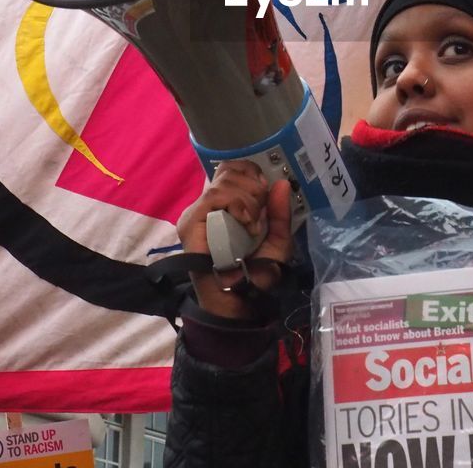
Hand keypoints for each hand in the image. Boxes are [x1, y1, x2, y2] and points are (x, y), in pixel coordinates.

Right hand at [175, 161, 294, 319]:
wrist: (238, 303)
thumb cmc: (256, 275)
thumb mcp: (277, 241)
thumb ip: (280, 213)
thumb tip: (282, 183)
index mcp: (227, 205)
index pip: (232, 169)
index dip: (252, 173)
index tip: (266, 191)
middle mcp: (209, 206)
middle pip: (229, 170)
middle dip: (253, 187)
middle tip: (261, 214)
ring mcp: (197, 214)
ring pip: (223, 182)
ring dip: (247, 199)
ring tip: (253, 224)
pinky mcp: (190, 224)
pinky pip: (213, 198)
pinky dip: (235, 205)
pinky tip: (246, 222)